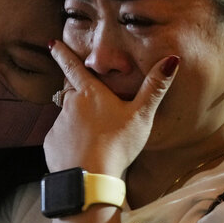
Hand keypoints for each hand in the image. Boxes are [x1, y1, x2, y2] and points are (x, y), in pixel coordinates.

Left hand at [44, 40, 177, 175]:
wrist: (91, 178)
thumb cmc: (118, 145)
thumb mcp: (141, 115)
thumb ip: (155, 87)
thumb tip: (172, 59)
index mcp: (90, 93)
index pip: (72, 66)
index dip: (62, 53)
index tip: (52, 44)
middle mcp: (70, 105)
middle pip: (69, 91)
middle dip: (75, 91)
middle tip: (87, 101)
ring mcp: (58, 125)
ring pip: (66, 116)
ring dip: (76, 121)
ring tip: (92, 138)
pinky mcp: (52, 145)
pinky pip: (60, 138)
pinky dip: (69, 142)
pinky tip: (83, 153)